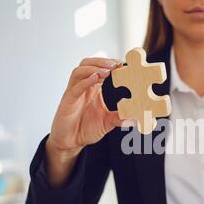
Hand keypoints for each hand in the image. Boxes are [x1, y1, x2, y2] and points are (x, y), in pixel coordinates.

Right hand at [46, 57, 124, 187]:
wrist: (70, 142)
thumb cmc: (86, 129)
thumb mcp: (107, 123)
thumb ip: (120, 119)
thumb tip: (136, 119)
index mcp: (93, 89)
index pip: (100, 69)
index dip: (110, 64)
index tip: (122, 64)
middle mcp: (83, 87)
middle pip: (88, 64)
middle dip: (101, 61)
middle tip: (116, 64)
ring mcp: (74, 93)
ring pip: (79, 71)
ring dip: (93, 68)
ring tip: (107, 70)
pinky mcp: (67, 101)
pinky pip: (75, 88)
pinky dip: (85, 81)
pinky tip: (95, 79)